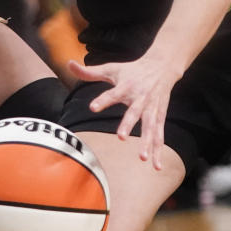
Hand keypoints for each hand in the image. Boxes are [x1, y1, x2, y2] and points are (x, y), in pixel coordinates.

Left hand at [67, 54, 178, 170]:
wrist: (162, 66)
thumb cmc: (132, 70)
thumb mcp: (111, 69)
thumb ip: (90, 72)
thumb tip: (68, 64)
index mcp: (127, 85)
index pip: (113, 93)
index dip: (103, 100)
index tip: (92, 107)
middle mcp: (141, 97)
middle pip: (135, 111)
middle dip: (128, 124)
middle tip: (121, 137)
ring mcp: (152, 108)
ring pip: (150, 126)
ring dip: (148, 142)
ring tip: (142, 158)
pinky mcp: (160, 116)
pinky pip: (159, 134)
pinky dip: (158, 150)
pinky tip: (156, 166)